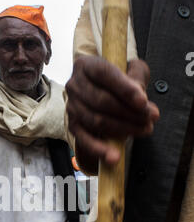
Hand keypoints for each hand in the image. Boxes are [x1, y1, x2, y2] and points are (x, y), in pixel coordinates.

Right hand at [65, 56, 159, 170]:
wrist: (98, 91)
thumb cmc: (116, 80)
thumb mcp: (130, 70)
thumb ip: (137, 77)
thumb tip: (142, 102)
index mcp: (86, 65)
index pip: (105, 74)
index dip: (124, 89)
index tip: (143, 102)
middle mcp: (75, 85)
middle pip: (101, 101)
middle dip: (129, 113)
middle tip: (150, 119)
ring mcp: (71, 106)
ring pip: (96, 120)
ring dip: (122, 129)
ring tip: (143, 131)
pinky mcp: (73, 125)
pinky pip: (85, 140)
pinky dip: (99, 149)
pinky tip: (114, 156)